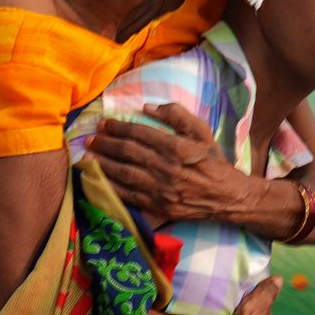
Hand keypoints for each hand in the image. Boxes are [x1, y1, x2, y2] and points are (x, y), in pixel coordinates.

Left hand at [90, 99, 250, 222]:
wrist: (226, 197)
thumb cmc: (212, 162)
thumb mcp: (201, 133)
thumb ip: (177, 115)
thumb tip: (148, 108)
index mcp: (177, 147)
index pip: (140, 133)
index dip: (119, 127)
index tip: (105, 124)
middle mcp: (166, 168)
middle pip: (128, 152)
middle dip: (106, 143)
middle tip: (91, 138)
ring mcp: (160, 189)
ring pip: (124, 173)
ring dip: (103, 163)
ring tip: (88, 156)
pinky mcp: (157, 207)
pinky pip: (128, 196)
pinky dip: (111, 187)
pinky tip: (99, 179)